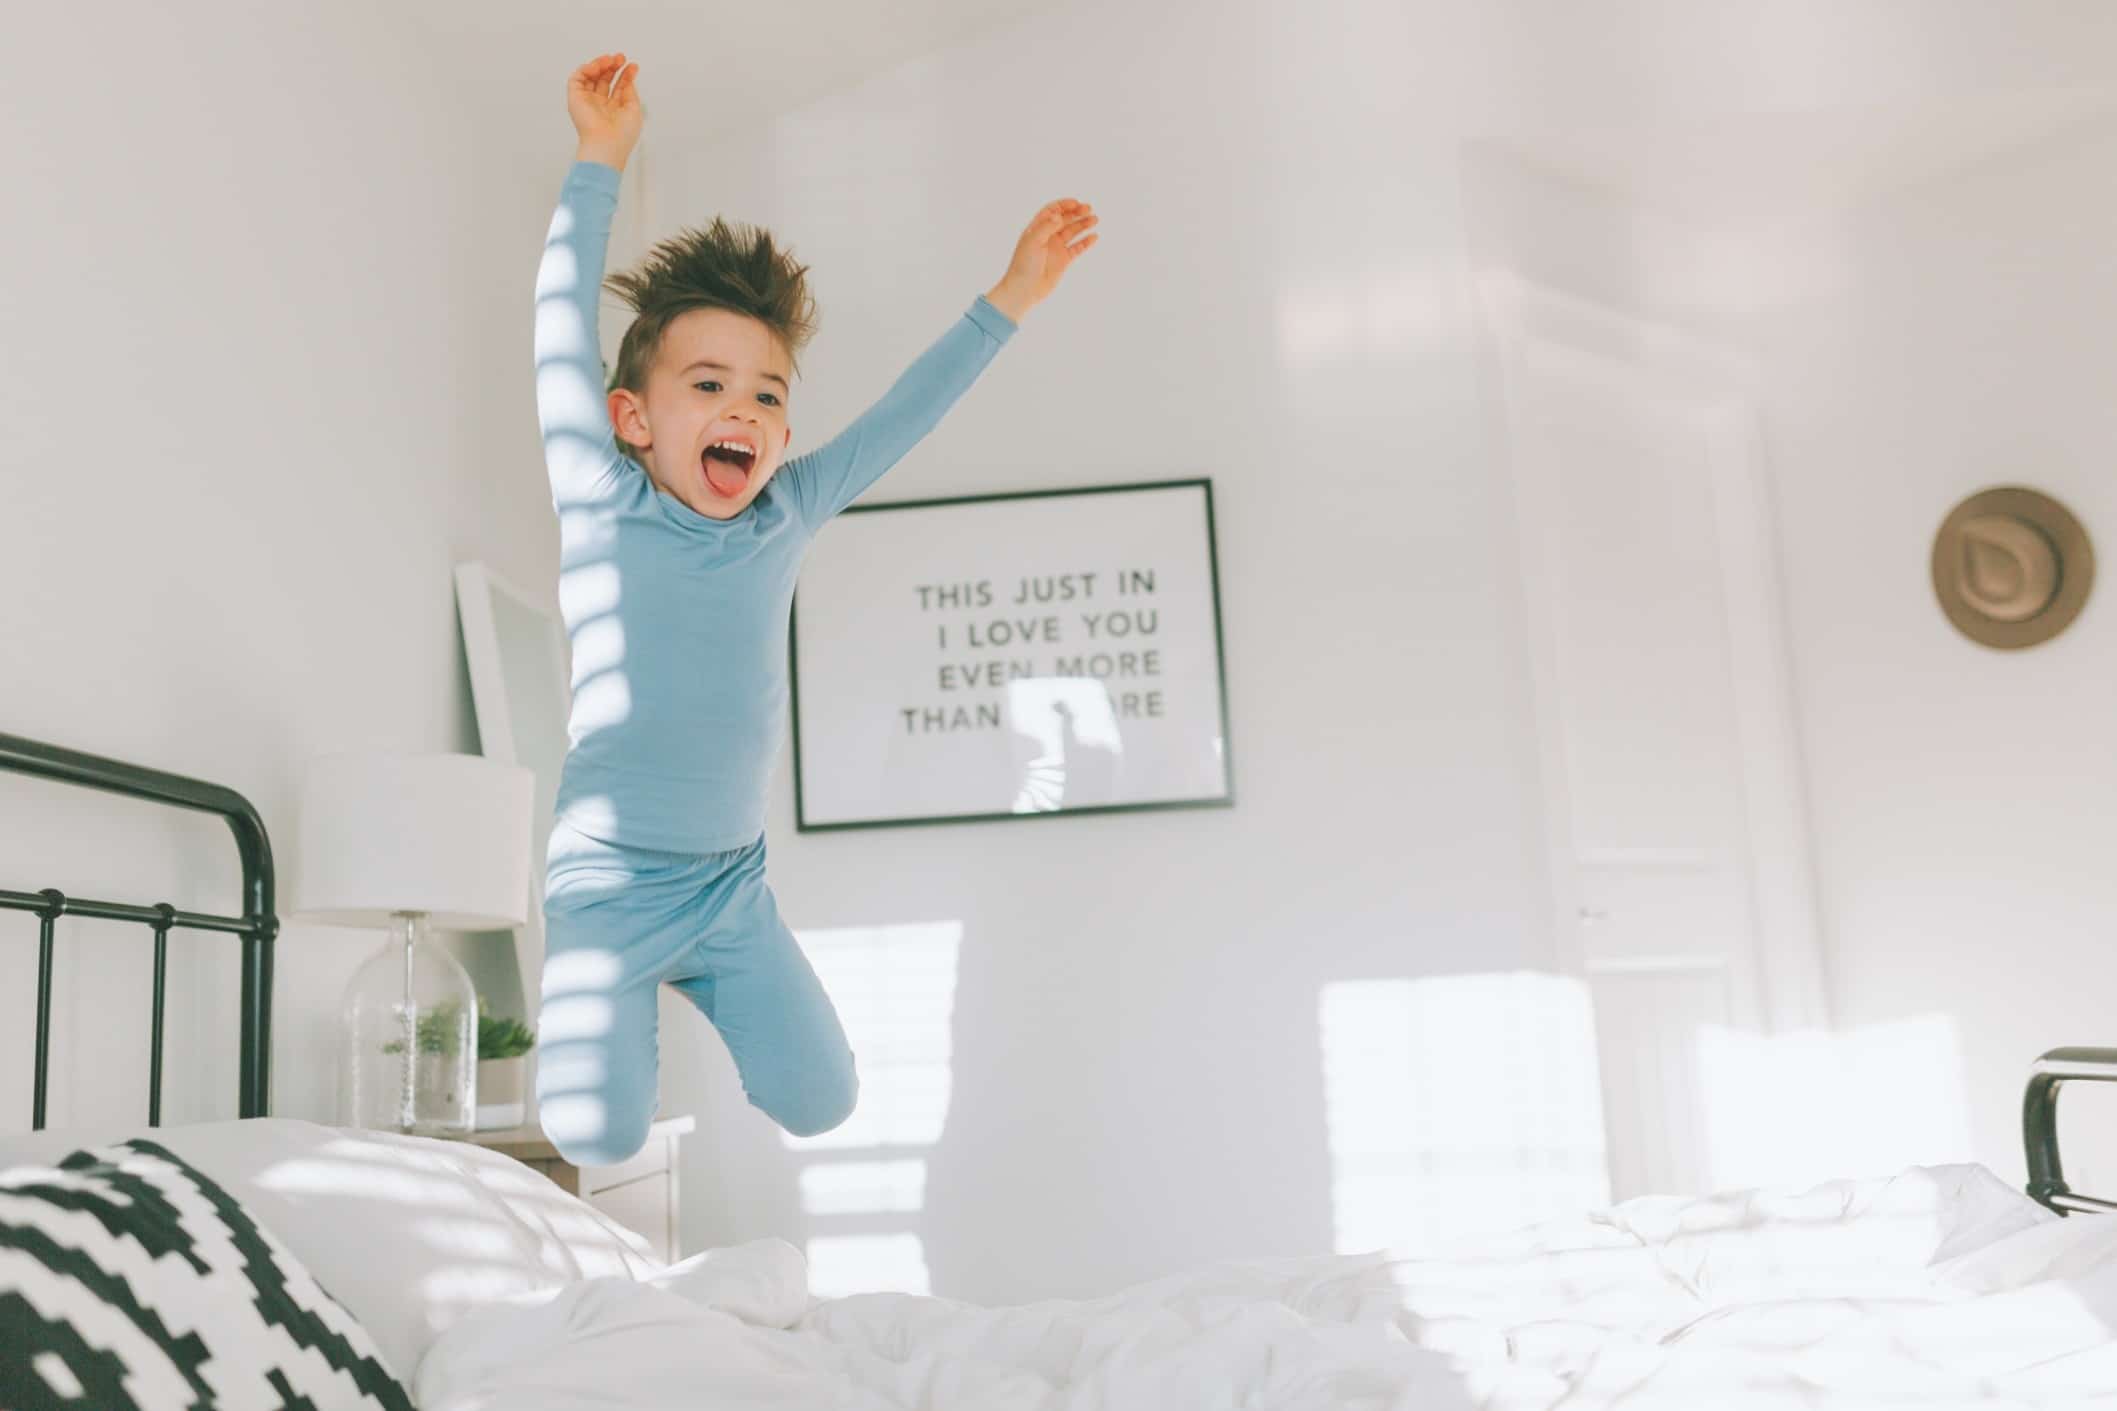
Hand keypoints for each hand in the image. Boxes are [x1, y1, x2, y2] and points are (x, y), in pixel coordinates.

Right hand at [568, 53, 642, 170]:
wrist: (607, 144)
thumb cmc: (622, 134)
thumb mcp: (633, 108)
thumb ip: (629, 91)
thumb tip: (628, 77)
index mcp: (614, 110)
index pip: (618, 87)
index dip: (625, 75)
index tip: (632, 66)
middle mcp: (600, 105)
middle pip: (604, 79)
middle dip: (612, 66)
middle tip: (620, 57)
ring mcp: (587, 101)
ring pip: (590, 76)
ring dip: (600, 65)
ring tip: (610, 60)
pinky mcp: (575, 98)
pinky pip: (577, 78)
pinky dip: (586, 69)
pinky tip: (597, 66)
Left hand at [984, 198, 1097, 322]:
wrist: (1025, 289)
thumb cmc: (1024, 265)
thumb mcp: (1033, 242)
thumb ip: (1046, 227)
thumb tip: (1058, 215)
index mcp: (1037, 228)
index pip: (1052, 210)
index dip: (1064, 205)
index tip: (1076, 203)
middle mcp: (1047, 236)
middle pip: (1064, 219)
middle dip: (1076, 212)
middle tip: (1089, 208)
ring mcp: (1056, 248)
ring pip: (1073, 232)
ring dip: (1083, 224)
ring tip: (1095, 219)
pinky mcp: (1063, 260)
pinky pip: (1077, 248)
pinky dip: (1086, 242)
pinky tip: (1094, 236)